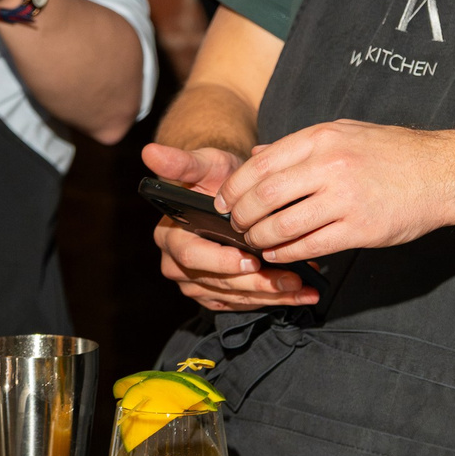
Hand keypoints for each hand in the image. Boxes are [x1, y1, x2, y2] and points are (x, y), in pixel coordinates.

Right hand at [140, 140, 317, 312]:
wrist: (233, 193)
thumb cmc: (218, 177)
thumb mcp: (204, 165)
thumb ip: (181, 162)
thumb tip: (150, 151)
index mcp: (170, 235)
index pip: (192, 255)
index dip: (221, 260)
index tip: (251, 259)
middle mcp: (177, 265)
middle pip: (217, 283)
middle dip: (256, 283)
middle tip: (291, 279)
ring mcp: (197, 283)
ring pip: (234, 297)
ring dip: (271, 295)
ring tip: (304, 288)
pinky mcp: (216, 296)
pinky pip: (243, 303)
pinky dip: (273, 300)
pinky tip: (300, 295)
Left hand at [218, 123, 454, 265]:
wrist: (444, 172)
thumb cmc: (394, 153)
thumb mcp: (346, 132)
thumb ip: (300, 145)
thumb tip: (257, 155)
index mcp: (322, 138)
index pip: (260, 164)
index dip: (234, 188)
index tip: (225, 201)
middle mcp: (330, 165)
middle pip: (264, 196)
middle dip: (241, 216)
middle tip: (236, 225)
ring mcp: (345, 199)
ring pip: (282, 225)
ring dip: (259, 238)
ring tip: (254, 241)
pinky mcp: (360, 230)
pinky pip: (309, 246)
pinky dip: (286, 253)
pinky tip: (278, 253)